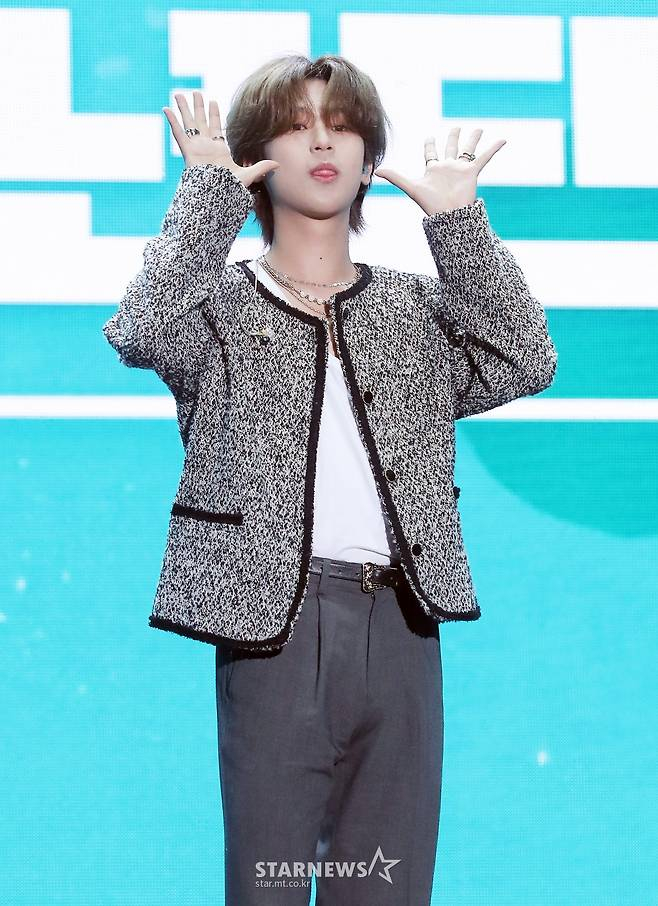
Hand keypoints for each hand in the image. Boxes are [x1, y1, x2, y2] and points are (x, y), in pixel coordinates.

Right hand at [162, 90, 279, 188]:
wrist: (215, 197)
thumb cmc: (230, 189)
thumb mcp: (248, 175)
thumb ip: (262, 167)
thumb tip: (279, 164)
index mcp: (219, 149)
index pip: (216, 127)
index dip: (214, 114)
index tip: (213, 101)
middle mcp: (206, 145)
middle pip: (201, 121)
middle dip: (198, 106)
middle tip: (196, 92)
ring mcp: (196, 147)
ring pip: (189, 123)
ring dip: (184, 108)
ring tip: (178, 94)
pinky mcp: (188, 151)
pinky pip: (178, 133)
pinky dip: (172, 121)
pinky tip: (166, 109)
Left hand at [374, 127, 505, 214]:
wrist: (448, 214)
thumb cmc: (430, 203)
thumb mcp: (410, 187)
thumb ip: (395, 178)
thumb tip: (377, 171)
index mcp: (433, 169)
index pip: (431, 153)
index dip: (430, 145)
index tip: (430, 137)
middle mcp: (447, 167)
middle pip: (450, 147)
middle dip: (453, 137)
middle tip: (456, 127)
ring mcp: (460, 169)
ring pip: (468, 149)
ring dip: (473, 139)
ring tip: (479, 128)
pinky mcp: (472, 172)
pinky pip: (485, 157)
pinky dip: (494, 148)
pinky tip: (503, 140)